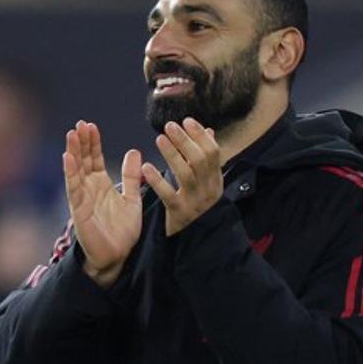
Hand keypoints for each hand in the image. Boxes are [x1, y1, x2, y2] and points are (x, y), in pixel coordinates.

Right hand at [63, 120, 142, 287]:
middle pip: (82, 160)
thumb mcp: (132, 199)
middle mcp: (89, 189)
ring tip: (71, 134)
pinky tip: (67, 157)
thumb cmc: (123, 231)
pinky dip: (71, 173)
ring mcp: (82, 198)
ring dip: (73, 152)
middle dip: (81, 142)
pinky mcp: (79, 210)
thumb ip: (132, 177)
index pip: (94, 158)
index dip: (92, 143)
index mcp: (101, 185)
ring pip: (76, 170)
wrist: (118, 257)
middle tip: (80, 124)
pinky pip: (74, 188)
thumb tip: (133, 151)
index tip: (90, 126)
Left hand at [141, 118, 221, 235]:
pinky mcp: (180, 214)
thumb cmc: (198, 206)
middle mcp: (208, 190)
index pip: (213, 153)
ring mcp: (195, 202)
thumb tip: (209, 131)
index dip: (200, 136)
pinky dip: (157, 180)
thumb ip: (207, 159)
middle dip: (185, 140)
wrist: (198, 242)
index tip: (187, 120)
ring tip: (160, 139)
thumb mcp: (207, 182)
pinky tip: (146, 167)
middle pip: (200, 160)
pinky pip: (168, 195)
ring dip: (173, 154)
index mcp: (215, 180)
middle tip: (170, 126)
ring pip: (186, 174)